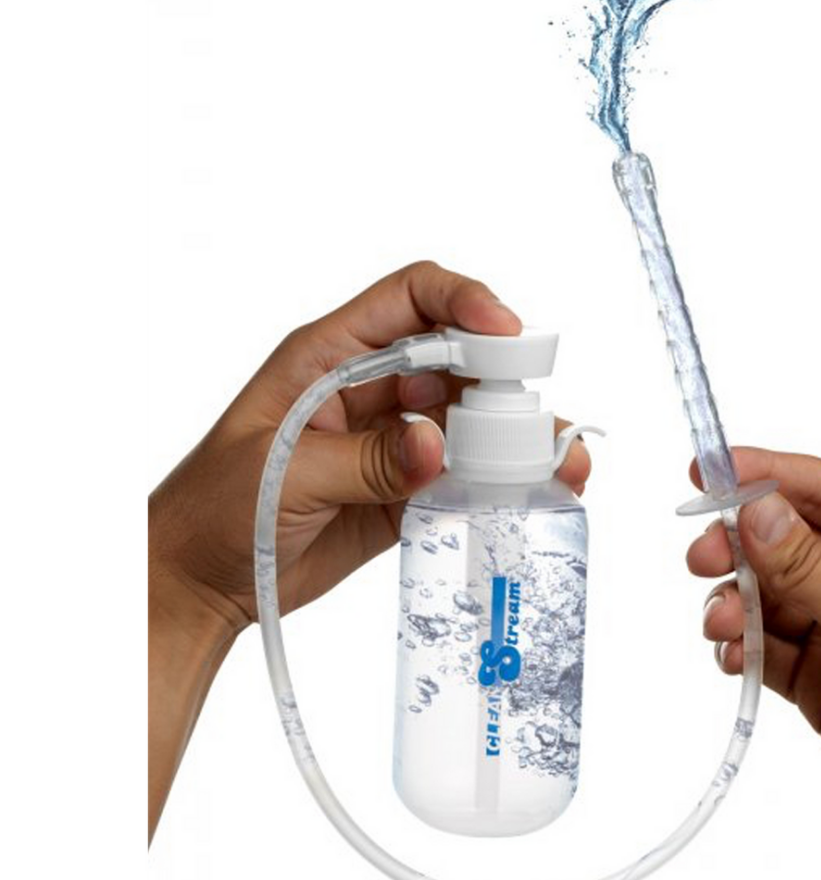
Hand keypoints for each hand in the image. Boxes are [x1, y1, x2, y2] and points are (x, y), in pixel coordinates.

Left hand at [146, 260, 592, 634]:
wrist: (202, 581)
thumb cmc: (215, 509)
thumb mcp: (281, 472)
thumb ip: (363, 459)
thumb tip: (436, 445)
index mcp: (331, 358)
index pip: (411, 298)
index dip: (463, 301)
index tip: (504, 330)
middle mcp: (372, 389)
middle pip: (459, 359)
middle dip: (505, 378)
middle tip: (534, 417)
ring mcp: (394, 440)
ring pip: (472, 420)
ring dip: (516, 436)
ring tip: (558, 463)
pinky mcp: (407, 490)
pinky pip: (465, 475)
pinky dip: (500, 481)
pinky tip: (532, 491)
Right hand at [687, 447, 820, 768]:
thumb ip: (812, 569)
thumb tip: (758, 513)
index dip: (765, 473)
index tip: (710, 468)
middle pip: (779, 539)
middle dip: (734, 547)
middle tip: (703, 557)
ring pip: (762, 595)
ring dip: (730, 605)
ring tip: (720, 624)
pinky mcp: (812, 672)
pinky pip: (762, 647)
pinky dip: (738, 649)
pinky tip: (733, 656)